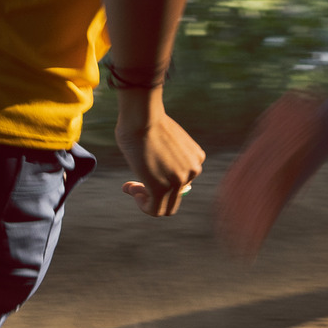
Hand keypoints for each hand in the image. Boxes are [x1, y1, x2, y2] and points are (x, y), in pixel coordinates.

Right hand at [116, 92, 205, 215]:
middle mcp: (192, 172)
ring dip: (145, 198)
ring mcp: (178, 181)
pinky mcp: (161, 188)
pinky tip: (131, 189)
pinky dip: (142, 204)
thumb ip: (167, 159)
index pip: (183, 181)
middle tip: (135, 186)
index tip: (147, 175)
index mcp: (196, 159)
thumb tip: (155, 172)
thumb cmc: (146, 122)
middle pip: (175, 197)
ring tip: (131, 186)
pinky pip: (154, 209)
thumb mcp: (166, 141)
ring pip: (163, 206)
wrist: (142, 118)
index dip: (163, 182)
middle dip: (154, 194)